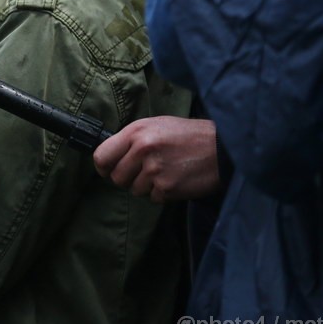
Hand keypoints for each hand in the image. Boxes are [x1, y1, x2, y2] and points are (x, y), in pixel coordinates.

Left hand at [92, 116, 220, 202]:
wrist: (221, 147)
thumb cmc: (187, 135)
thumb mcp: (155, 125)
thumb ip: (131, 139)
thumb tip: (111, 156)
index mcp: (136, 132)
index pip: (101, 156)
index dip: (103, 167)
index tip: (109, 170)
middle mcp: (143, 150)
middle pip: (117, 178)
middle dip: (128, 179)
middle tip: (145, 172)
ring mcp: (155, 170)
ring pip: (135, 190)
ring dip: (147, 186)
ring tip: (165, 171)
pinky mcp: (168, 188)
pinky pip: (153, 198)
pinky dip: (163, 193)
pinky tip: (175, 179)